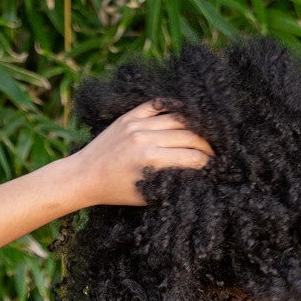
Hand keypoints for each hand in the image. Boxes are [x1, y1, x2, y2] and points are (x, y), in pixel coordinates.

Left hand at [75, 99, 214, 206]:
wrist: (85, 176)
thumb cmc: (116, 192)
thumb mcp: (146, 194)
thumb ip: (171, 183)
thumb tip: (197, 175)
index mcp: (150, 161)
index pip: (192, 157)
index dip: (207, 162)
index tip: (215, 166)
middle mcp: (145, 138)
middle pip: (188, 135)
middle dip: (206, 145)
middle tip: (215, 152)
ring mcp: (136, 124)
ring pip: (177, 119)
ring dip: (194, 127)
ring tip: (204, 135)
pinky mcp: (129, 116)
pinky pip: (157, 106)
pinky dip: (173, 109)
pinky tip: (185, 114)